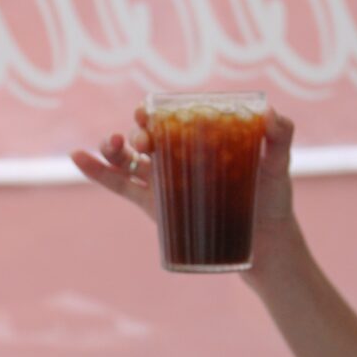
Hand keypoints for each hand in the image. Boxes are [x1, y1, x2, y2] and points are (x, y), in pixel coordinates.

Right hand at [70, 107, 298, 282]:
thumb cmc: (273, 201)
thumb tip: (272, 118)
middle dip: (136, 133)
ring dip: (112, 148)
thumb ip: (280, 138)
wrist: (267, 245)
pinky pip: (120, 186)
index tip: (148, 113)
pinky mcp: (155, 206)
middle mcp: (179, 157)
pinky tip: (77, 157)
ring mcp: (164, 181)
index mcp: (201, 140)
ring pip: (128, 159)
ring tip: (112, 145)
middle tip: (143, 141)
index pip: (171, 118)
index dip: (153, 111)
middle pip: (146, 137)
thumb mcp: (278, 165)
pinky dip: (96, 172)